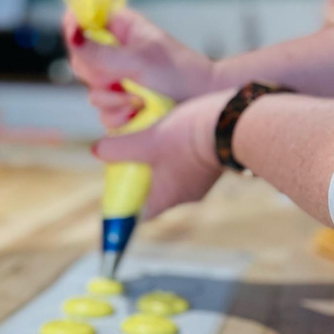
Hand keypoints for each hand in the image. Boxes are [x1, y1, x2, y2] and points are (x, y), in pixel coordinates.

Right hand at [63, 8, 214, 120]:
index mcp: (119, 28)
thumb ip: (101, 52)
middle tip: (118, 78)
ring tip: (138, 100)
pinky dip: (119, 117)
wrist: (203, 105)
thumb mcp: (138, 60)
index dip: (74, 28)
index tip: (76, 37)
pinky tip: (138, 114)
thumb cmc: (179, 74)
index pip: (83, 19)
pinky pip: (104, 114)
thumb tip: (71, 35)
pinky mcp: (120, 107)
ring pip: (91, 92)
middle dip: (98, 75)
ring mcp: (116, 82)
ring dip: (112, 100)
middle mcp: (114, 54)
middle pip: (80, 61)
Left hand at [92, 90, 231, 218]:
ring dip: (155, 161)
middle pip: (152, 192)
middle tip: (125, 158)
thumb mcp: (147, 141)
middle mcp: (185, 196)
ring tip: (145, 141)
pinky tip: (167, 134)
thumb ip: (120, 148)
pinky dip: (172, 152)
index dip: (123, 203)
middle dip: (137, 176)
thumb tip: (97, 152)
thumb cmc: (188, 136)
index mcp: (168, 198)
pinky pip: (184, 164)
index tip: (113, 190)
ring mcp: (200, 181)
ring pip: (168, 175)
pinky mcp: (210, 164)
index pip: (138, 214)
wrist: (235, 120)